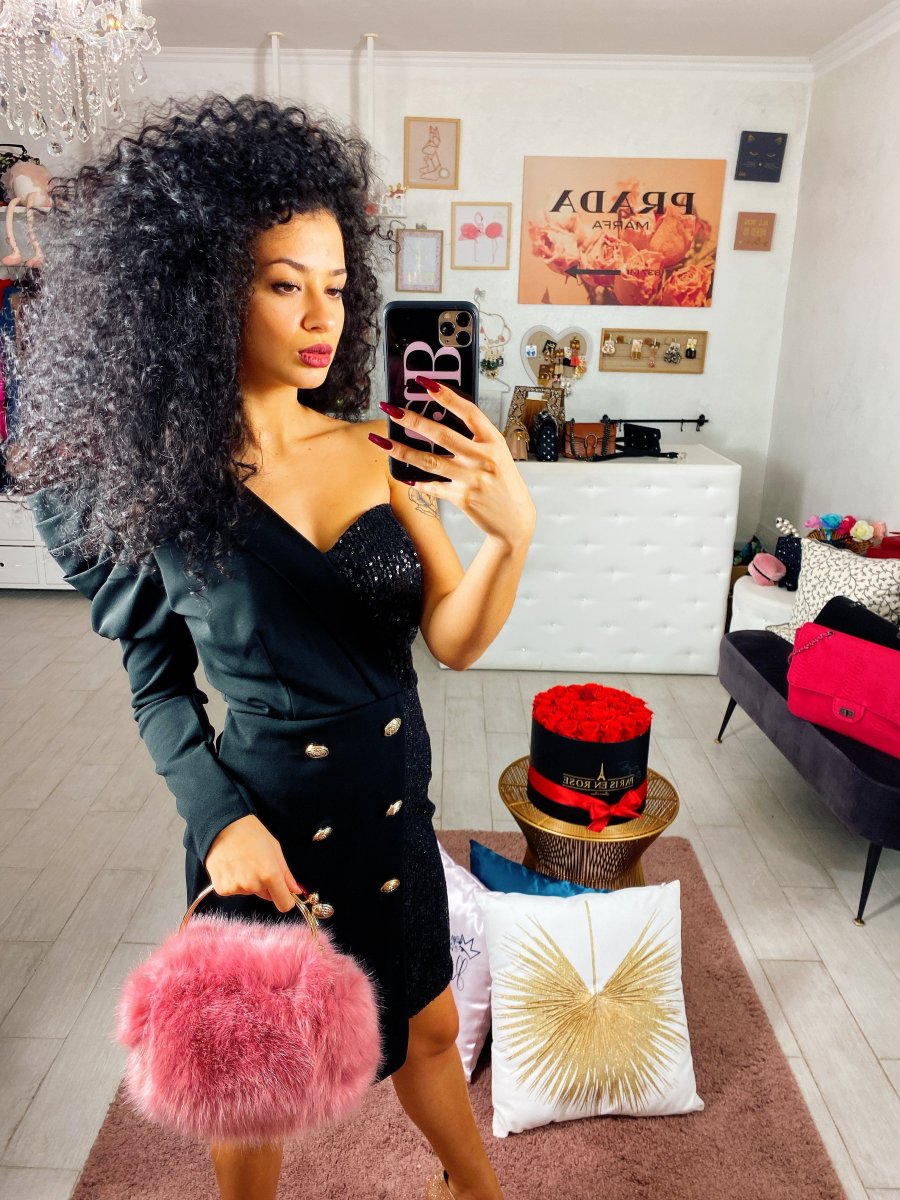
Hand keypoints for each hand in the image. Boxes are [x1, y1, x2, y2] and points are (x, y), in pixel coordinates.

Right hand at [204, 814, 301, 913]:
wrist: (223, 826)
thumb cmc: (251, 834)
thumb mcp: (275, 849)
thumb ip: (286, 873)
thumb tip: (296, 890)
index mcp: (270, 874)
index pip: (284, 904)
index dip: (286, 899)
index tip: (285, 894)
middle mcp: (253, 884)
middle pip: (267, 896)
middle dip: (265, 885)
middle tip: (257, 864)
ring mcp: (236, 888)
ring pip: (250, 892)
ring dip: (248, 882)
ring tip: (242, 862)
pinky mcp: (222, 889)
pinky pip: (234, 891)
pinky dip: (234, 882)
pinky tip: (231, 866)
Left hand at [376, 377, 535, 549]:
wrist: (515, 518)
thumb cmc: (504, 481)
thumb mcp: (498, 454)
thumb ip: (474, 439)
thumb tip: (439, 421)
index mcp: (493, 441)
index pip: (468, 412)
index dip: (446, 396)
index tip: (425, 383)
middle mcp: (483, 458)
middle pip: (442, 435)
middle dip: (413, 420)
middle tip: (391, 410)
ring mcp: (472, 479)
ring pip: (430, 461)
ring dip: (402, 450)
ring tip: (382, 441)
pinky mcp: (462, 498)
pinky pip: (433, 487)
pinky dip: (416, 481)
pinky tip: (402, 475)